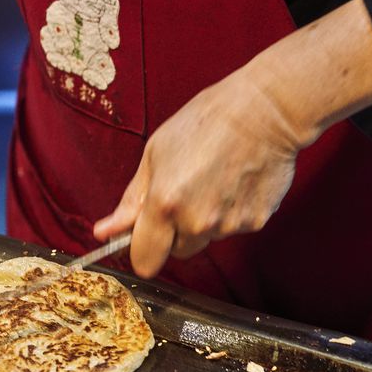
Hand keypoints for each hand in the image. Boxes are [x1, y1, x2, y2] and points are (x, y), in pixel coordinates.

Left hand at [93, 72, 302, 278]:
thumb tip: (105, 232)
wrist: (266, 110)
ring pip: (205, 239)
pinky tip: (235, 182)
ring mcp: (228, 225)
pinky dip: (231, 212)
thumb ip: (132, 200)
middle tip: (186, 192)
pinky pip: (233, 229)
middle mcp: (196, 221)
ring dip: (204, 222)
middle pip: (177, 252)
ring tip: (214, 181)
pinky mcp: (256, 223)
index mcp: (165, 204)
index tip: (146, 238)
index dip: (143, 251)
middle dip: (175, 232)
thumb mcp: (156, 153)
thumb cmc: (208, 122)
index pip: (145, 261)